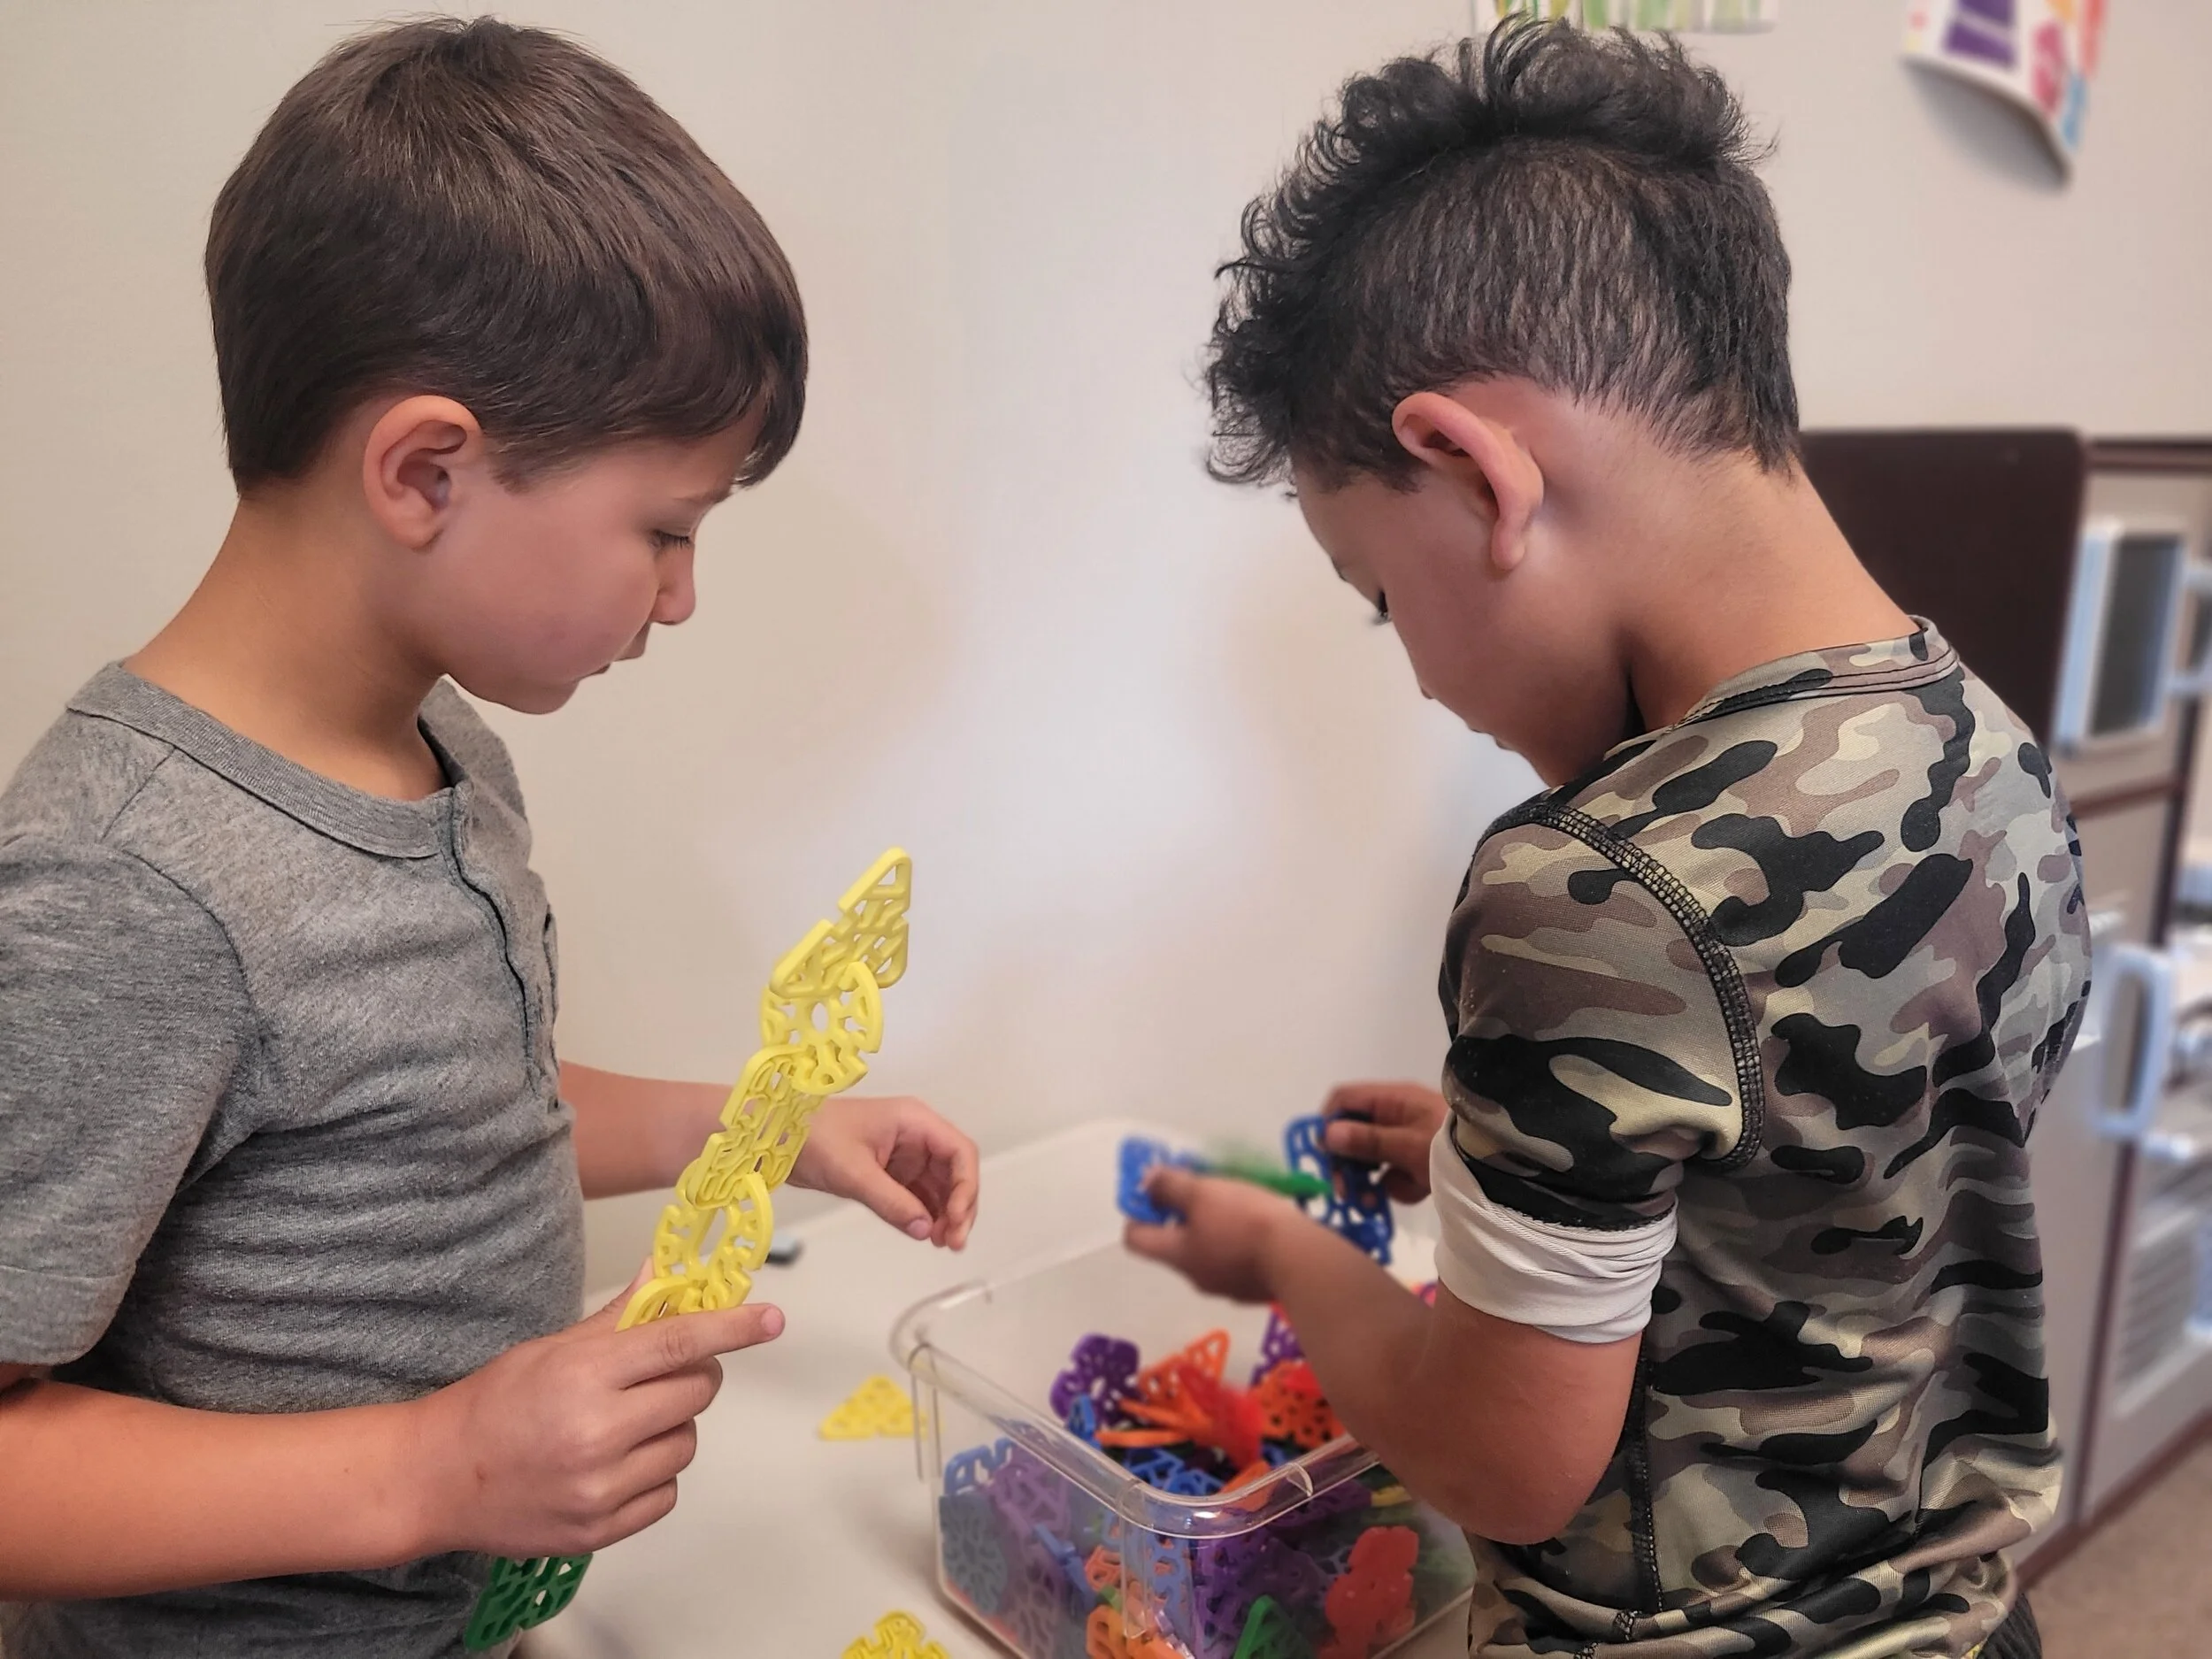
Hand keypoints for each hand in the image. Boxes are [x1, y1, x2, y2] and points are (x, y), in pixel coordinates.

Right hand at [408, 1269, 782, 1557]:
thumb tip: (665, 1274)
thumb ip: (620, 1317)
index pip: (680, 1343)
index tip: (770, 1320)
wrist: (437, 1477)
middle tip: (664, 1374)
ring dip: (672, 1428)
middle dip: (693, 1377)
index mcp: (585, 1376)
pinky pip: (667, 1492)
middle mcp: (597, 1433)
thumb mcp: (553, 1348)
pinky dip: (654, 1475)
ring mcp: (600, 1487)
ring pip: (687, 1444)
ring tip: (625, 1424)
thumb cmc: (493, 1405)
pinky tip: (617, 1463)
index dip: (732, 1327)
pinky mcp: (601, 1529)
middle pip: (695, 1393)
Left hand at [789, 1095, 978, 1248]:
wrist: (777, 1136)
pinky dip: (925, 1215)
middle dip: (959, 1206)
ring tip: (942, 1244)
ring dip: (945, 1214)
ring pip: (940, 1187)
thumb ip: (891, 1202)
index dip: (965, 1186)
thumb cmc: (813, 1137)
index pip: (960, 1152)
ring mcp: (905, 1155)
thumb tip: (925, 1230)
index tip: (956, 1218)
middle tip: (954, 1242)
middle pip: (955, 1172)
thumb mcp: (853, 1172)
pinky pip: (918, 1195)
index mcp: (914, 1121)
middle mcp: (916, 1136)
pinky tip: (926, 1235)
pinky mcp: (891, 1172)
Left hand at [1123, 1167, 1310, 1303]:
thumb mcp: (1203, 1193)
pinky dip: (1240, 1243)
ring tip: (1238, 1202)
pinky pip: (1237, 1261)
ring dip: (1215, 1228)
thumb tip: (1145, 1182)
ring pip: (1208, 1251)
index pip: (1135, 1240)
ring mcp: (1226, 1286)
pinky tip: (1260, 1225)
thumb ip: (1170, 1186)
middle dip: (1183, 1215)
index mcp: (1177, 1255)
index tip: (1154, 1193)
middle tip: (1203, 1190)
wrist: (1300, 1259)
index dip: (1138, 1214)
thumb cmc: (1245, 1222)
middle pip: (1175, 1244)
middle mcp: (1195, 1276)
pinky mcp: (1254, 1288)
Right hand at [1322, 1081, 1448, 1202]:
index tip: (1322, 1154)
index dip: (1327, 1122)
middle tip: (1345, 1192)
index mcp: (1392, 1099)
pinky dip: (1400, 1185)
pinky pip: (1395, 1173)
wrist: (1501, 1166)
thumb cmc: (1452, 1148)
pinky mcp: (1418, 1160)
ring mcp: (1407, 1138)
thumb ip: (1367, 1141)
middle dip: (1347, 1163)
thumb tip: (1326, 1134)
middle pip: (1354, 1133)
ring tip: (1375, 1201)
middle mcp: (1396, 1114)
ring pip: (1372, 1158)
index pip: (1344, 1099)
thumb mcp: (1407, 1145)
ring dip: (1371, 1180)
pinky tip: (1417, 1190)